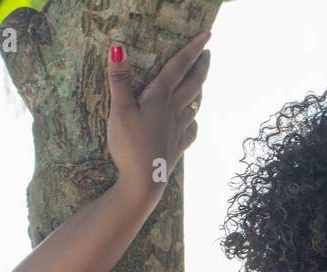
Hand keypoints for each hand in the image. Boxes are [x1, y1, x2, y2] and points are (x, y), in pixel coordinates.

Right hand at [106, 31, 211, 204]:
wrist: (145, 181)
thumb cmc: (129, 145)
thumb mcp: (119, 110)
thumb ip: (120, 79)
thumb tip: (118, 47)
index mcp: (161, 97)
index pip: (179, 66)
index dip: (193, 48)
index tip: (207, 35)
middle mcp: (175, 110)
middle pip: (194, 83)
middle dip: (202, 66)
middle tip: (208, 54)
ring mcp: (179, 129)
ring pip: (194, 104)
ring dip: (197, 90)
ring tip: (198, 83)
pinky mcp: (178, 146)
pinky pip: (190, 129)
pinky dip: (192, 120)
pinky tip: (190, 121)